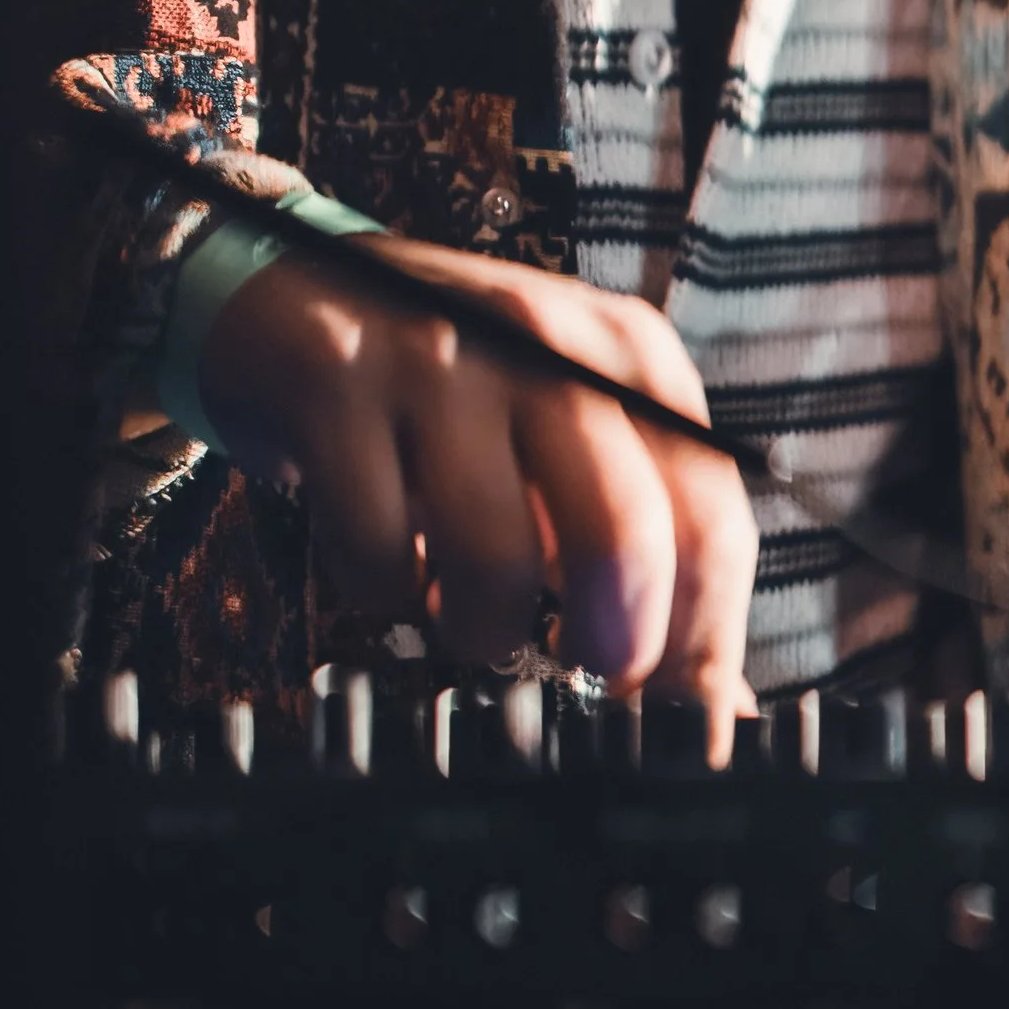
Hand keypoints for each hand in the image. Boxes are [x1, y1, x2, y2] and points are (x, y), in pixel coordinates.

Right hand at [196, 236, 757, 734]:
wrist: (295, 290)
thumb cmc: (456, 385)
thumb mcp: (569, 432)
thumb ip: (648, 543)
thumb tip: (713, 705)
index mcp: (627, 355)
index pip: (710, 519)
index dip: (702, 644)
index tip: (678, 718)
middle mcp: (544, 342)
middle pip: (623, 532)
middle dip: (613, 649)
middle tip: (583, 676)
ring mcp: (437, 360)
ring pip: (496, 559)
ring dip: (484, 630)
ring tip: (470, 614)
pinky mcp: (336, 387)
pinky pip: (378, 553)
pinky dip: (387, 595)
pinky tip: (395, 565)